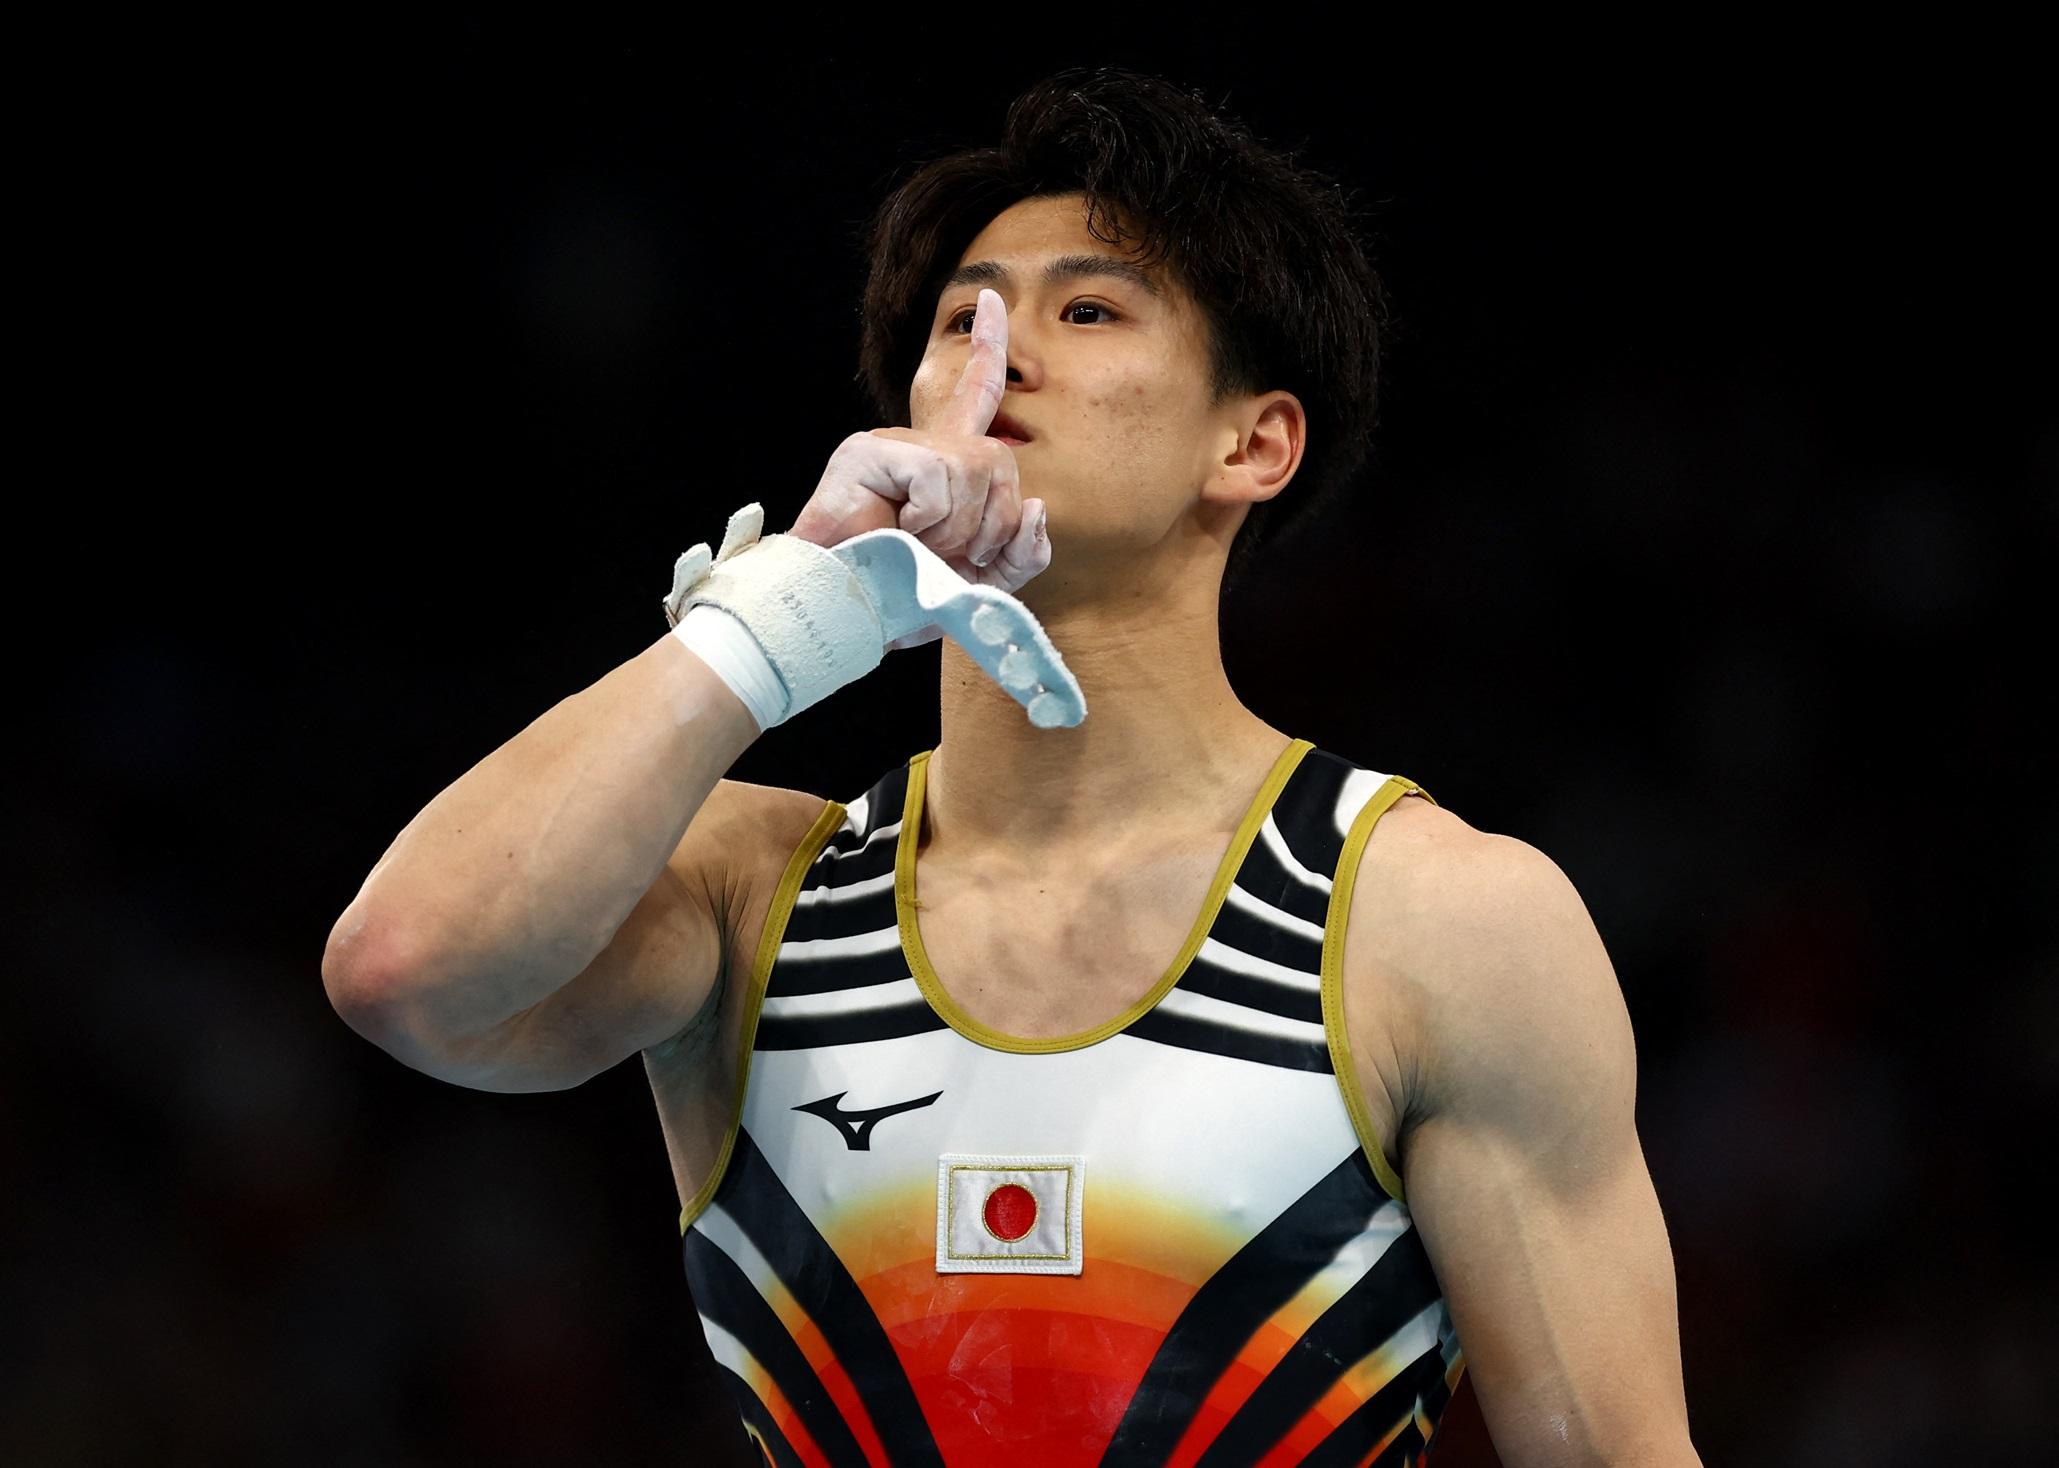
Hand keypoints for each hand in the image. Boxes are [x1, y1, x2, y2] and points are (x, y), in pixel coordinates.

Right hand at [787, 288, 1049, 646]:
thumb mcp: (983, 581)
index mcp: (943, 467)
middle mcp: (918, 445)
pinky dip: (930, 518)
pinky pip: (938, 476)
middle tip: (951, 555)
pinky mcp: (867, 454)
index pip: (975, 395)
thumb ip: (1022, 550)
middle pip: (998, 457)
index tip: (995, 300)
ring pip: (973, 467)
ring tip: (917, 545)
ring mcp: (890, 444)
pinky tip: (898, 531)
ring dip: (957, 527)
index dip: (988, 349)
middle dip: (992, 522)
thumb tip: (1037, 506)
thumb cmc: (905, 598)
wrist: (848, 614)